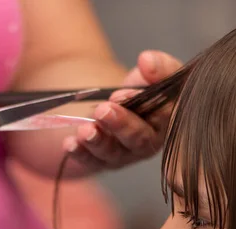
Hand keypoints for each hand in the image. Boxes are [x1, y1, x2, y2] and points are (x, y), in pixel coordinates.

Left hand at [64, 50, 181, 168]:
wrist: (114, 104)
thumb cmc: (140, 89)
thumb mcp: (150, 74)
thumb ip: (158, 66)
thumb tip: (147, 61)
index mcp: (166, 121)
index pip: (162, 116)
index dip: (142, 105)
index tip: (120, 93)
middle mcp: (147, 142)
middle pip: (138, 139)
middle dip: (120, 125)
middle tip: (102, 110)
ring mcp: (124, 155)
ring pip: (113, 153)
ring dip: (98, 141)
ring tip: (85, 130)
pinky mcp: (101, 161)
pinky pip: (90, 161)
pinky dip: (79, 153)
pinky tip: (69, 144)